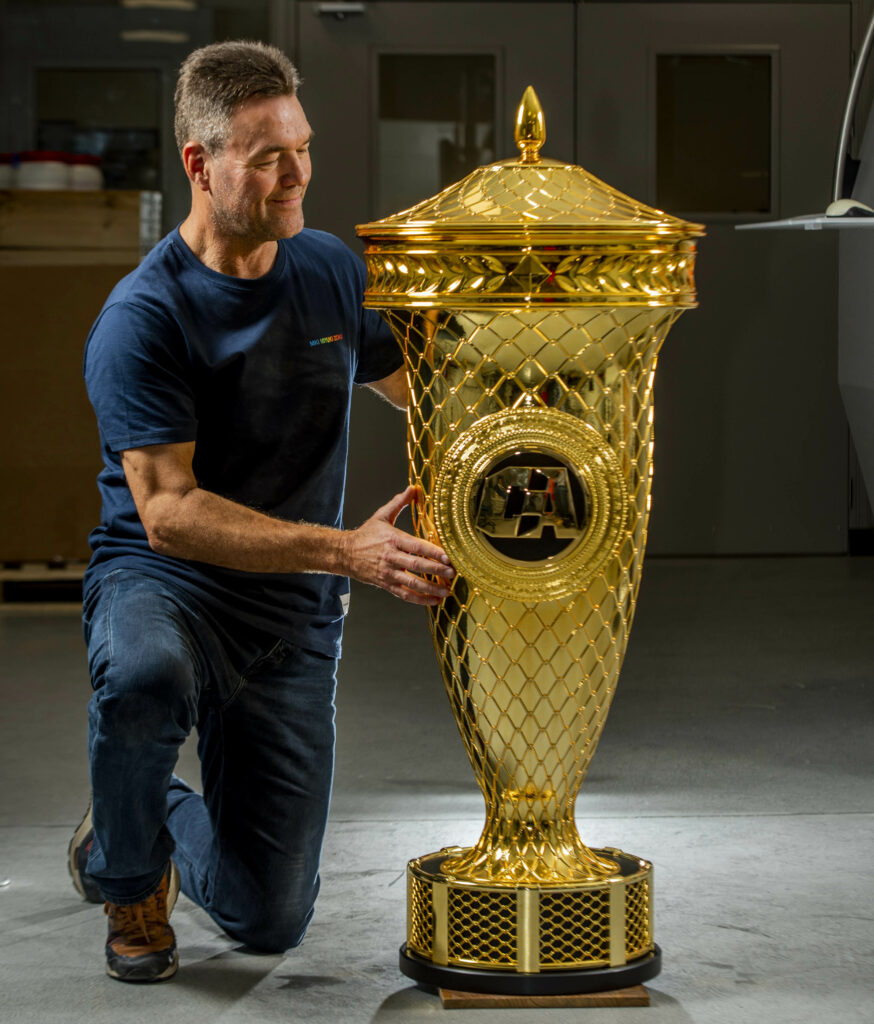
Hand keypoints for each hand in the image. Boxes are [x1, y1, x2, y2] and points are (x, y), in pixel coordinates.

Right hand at [343, 486, 454, 604]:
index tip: (448, 556)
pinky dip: (419, 600)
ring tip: (446, 590)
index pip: (416, 546)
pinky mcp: (386, 584)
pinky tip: (433, 600)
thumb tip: (413, 488)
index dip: (433, 552)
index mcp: (393, 539)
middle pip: (417, 565)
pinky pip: (404, 595)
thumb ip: (398, 503)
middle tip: (452, 573)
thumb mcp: (381, 516)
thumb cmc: (365, 535)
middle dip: (436, 570)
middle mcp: (391, 557)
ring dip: (431, 588)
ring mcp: (388, 573)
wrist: (345, 553)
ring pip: (412, 583)